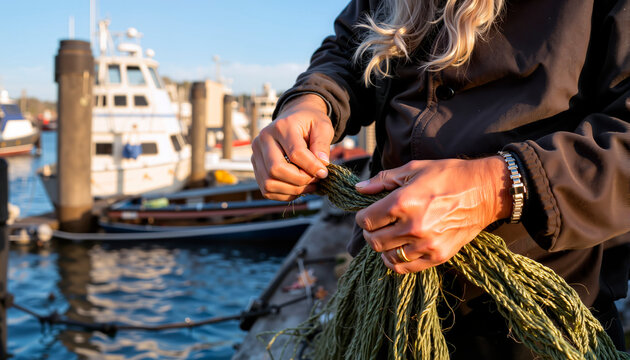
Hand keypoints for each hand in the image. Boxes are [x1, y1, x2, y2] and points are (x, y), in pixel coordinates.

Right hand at [251, 94, 333, 200]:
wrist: (294, 118)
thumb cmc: (309, 123)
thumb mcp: (322, 127)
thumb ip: (322, 144)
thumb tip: (322, 165)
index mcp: (281, 126)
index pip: (295, 153)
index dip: (312, 167)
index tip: (324, 172)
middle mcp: (263, 140)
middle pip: (276, 169)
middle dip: (299, 180)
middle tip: (315, 179)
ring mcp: (256, 154)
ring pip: (268, 183)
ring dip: (292, 190)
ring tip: (309, 185)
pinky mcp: (256, 167)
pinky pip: (267, 190)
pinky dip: (284, 194)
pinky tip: (299, 187)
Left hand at [355, 157, 511, 273]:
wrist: (485, 191)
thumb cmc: (448, 176)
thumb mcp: (413, 169)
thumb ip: (383, 180)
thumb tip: (360, 188)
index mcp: (403, 203)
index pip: (366, 221)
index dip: (362, 217)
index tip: (367, 214)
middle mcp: (413, 226)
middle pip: (374, 241)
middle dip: (370, 233)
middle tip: (377, 225)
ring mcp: (426, 244)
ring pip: (387, 256)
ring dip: (383, 247)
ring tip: (388, 237)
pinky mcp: (438, 256)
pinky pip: (406, 268)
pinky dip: (396, 262)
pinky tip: (398, 250)